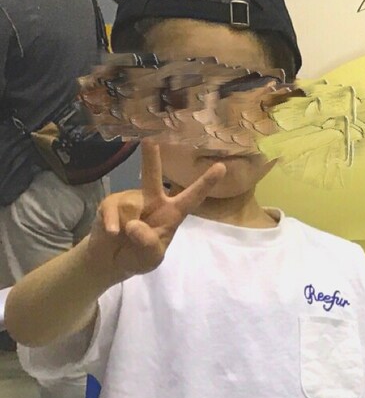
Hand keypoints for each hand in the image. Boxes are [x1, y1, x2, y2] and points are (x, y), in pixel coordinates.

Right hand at [87, 142, 224, 281]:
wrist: (112, 261)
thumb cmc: (139, 257)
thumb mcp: (150, 257)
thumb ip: (148, 244)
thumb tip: (134, 224)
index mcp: (171, 213)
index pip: (191, 198)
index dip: (205, 184)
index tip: (221, 167)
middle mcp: (152, 199)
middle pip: (152, 176)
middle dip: (151, 155)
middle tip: (151, 136)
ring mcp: (130, 199)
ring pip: (131, 205)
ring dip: (127, 226)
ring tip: (124, 238)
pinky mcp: (111, 203)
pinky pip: (111, 210)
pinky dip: (111, 224)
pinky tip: (112, 233)